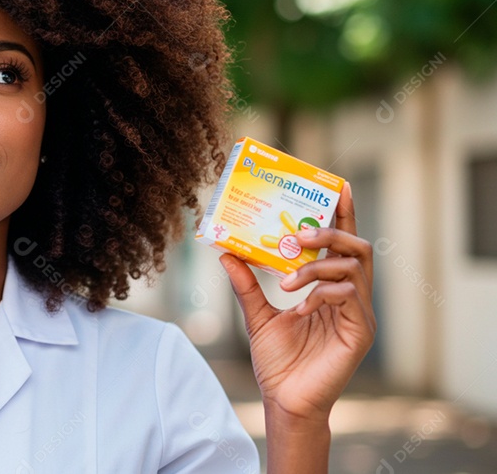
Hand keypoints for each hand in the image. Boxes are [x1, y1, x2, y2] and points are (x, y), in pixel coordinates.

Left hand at [220, 181, 376, 421]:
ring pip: (353, 266)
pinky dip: (321, 292)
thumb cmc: (279, 362)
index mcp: (329, 287)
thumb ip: (247, 284)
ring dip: (316, 266)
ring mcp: (359, 313)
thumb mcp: (257, 316)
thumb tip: (226, 251)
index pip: (342, 243)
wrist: (284, 400)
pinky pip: (348, 295)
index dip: (343, 213)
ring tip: (287, 280)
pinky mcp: (360, 331)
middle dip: (329, 232)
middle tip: (297, 236)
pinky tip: (300, 306)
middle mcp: (350, 295)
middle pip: (357, 246)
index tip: (337, 185)